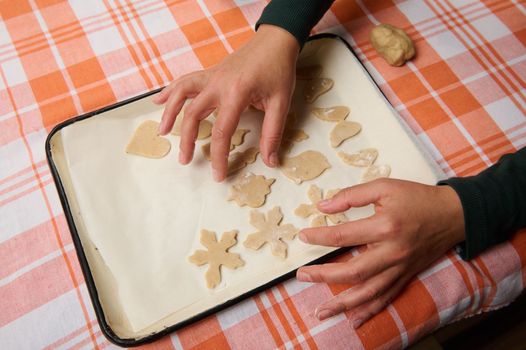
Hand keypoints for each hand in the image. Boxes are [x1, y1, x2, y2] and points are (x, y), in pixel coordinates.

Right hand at [154, 25, 299, 181]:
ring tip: (162, 132)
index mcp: (236, 93)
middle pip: (193, 114)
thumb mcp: (281, 102)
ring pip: (182, 94)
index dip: (218, 156)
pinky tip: (159, 101)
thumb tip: (270, 161)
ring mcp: (211, 76)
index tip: (217, 174)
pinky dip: (171, 91)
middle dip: (187, 140)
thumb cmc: (279, 69)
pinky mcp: (210, 73)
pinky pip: (186, 82)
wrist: (275, 39)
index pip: (222, 131)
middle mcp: (218, 83)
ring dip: (170, 113)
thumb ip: (273, 132)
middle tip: (185, 160)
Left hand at [296, 179, 464, 327]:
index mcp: (385, 227)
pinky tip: (354, 320)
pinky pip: (386, 298)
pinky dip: (369, 311)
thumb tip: (323, 206)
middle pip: (352, 272)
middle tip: (302, 275)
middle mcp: (392, 253)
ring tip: (320, 311)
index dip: (320, 237)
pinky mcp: (406, 276)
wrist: (453, 214)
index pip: (343, 236)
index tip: (303, 236)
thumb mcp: (384, 187)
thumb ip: (352, 195)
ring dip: (342, 304)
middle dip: (324, 276)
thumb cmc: (417, 198)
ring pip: (368, 293)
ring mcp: (400, 269)